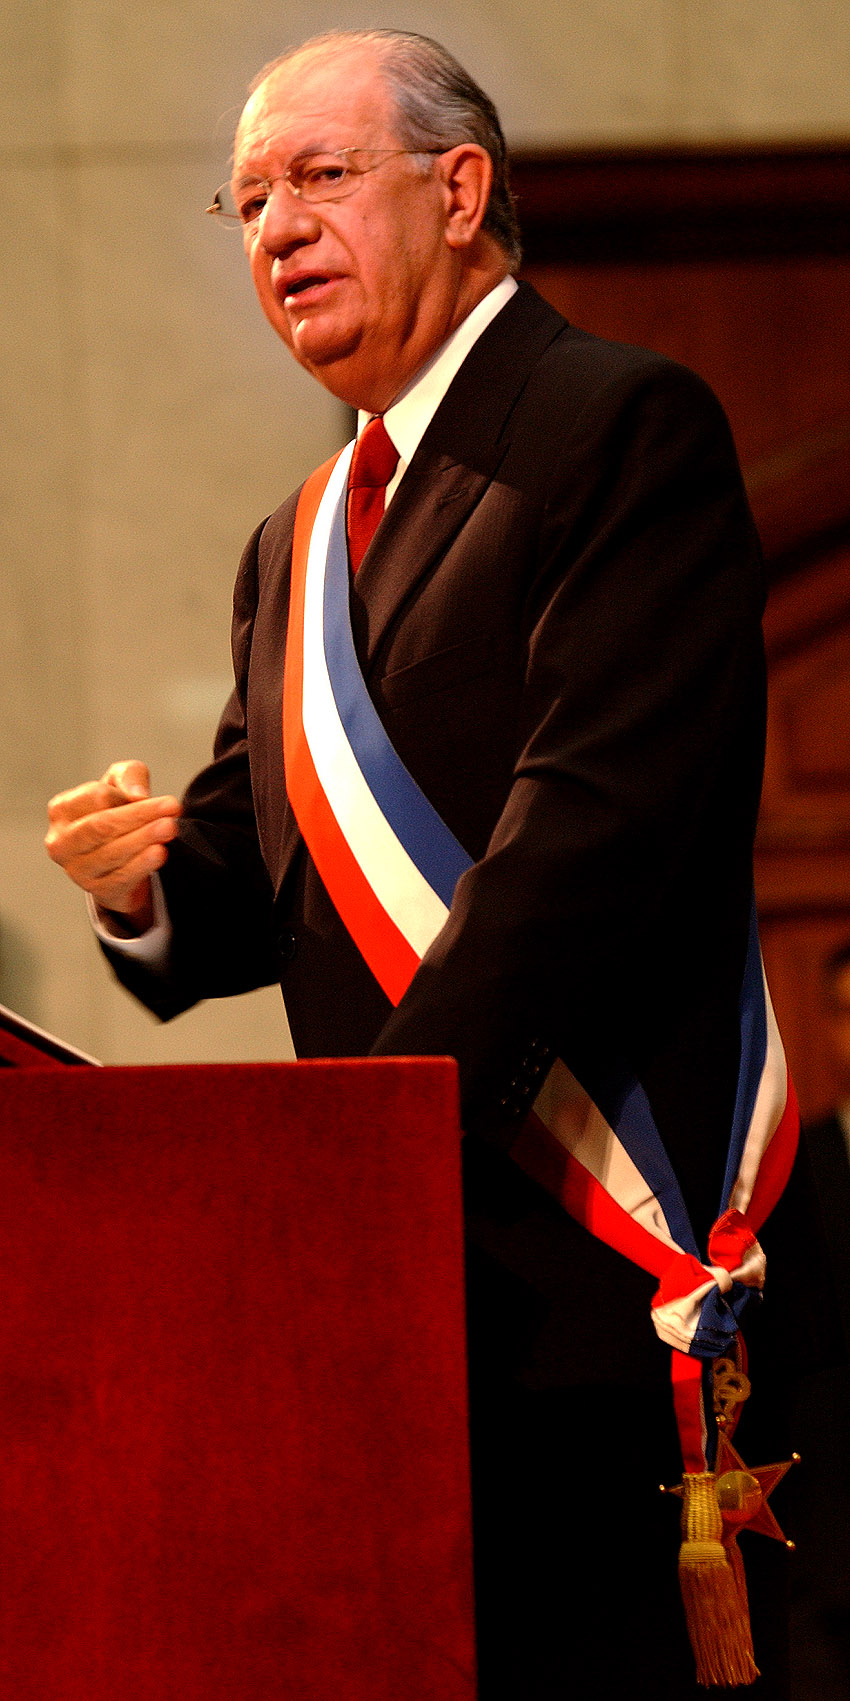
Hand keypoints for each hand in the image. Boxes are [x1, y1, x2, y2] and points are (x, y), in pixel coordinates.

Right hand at [45, 760, 181, 931]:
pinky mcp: (98, 890)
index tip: (154, 796)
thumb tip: (137, 795)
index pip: (95, 797)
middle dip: (139, 816)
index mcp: (62, 810)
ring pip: (112, 852)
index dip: (126, 795)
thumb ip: (128, 776)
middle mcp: (62, 841)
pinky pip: (121, 877)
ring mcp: (77, 869)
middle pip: (102, 826)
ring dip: (144, 838)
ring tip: (169, 828)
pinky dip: (142, 864)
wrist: (118, 857)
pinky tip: (159, 852)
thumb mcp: (120, 783)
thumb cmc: (114, 812)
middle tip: (172, 807)